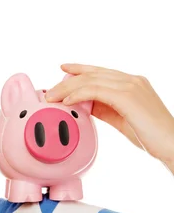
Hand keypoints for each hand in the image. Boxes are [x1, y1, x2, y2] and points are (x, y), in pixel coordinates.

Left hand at [45, 63, 173, 167]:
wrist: (172, 144)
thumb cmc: (149, 135)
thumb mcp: (122, 117)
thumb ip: (105, 107)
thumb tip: (84, 104)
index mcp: (132, 82)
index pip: (100, 71)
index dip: (80, 68)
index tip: (64, 68)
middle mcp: (132, 80)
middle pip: (92, 74)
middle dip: (68, 80)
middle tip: (50, 90)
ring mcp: (131, 85)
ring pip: (91, 80)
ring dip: (68, 88)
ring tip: (52, 97)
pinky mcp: (128, 96)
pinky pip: (95, 90)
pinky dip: (78, 94)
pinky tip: (67, 101)